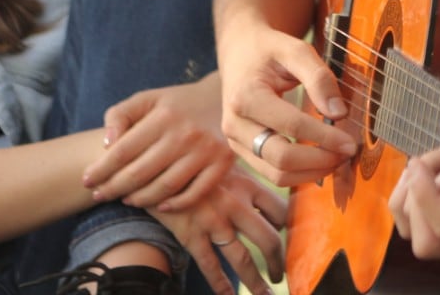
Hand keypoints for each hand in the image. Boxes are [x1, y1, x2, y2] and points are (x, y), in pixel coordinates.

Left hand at [83, 73, 232, 209]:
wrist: (227, 97)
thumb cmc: (178, 103)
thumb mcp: (148, 98)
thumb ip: (120, 115)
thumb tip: (106, 144)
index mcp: (164, 116)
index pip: (123, 150)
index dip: (101, 169)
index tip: (86, 181)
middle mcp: (185, 134)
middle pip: (140, 173)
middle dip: (113, 188)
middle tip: (99, 196)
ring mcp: (206, 150)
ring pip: (165, 188)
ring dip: (140, 199)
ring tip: (126, 200)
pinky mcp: (223, 163)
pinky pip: (195, 193)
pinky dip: (175, 204)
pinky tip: (160, 206)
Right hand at [149, 169, 287, 294]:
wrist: (154, 160)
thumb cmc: (189, 157)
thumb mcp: (220, 159)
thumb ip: (239, 175)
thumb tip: (255, 191)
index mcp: (246, 183)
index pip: (280, 210)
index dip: (286, 227)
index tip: (286, 238)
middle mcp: (235, 204)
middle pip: (268, 239)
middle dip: (277, 261)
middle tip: (280, 273)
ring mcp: (213, 221)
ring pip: (242, 259)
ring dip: (255, 280)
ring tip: (265, 293)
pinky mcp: (190, 234)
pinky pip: (210, 265)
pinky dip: (220, 284)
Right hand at [218, 19, 358, 187]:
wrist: (240, 51)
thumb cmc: (269, 49)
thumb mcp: (295, 50)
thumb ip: (319, 78)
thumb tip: (339, 112)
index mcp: (245, 96)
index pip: (291, 126)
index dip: (325, 137)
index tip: (350, 142)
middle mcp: (235, 124)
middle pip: (280, 158)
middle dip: (319, 161)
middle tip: (346, 153)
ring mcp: (235, 141)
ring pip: (275, 175)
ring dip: (311, 173)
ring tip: (337, 159)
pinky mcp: (242, 151)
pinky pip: (271, 174)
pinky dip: (299, 175)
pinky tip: (320, 162)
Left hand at [388, 140, 439, 259]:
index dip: (425, 192)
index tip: (426, 158)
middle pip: (427, 241)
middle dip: (416, 196)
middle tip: (428, 160)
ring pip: (415, 234)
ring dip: (409, 194)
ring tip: (430, 164)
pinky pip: (414, 224)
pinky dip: (410, 196)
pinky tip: (433, 173)